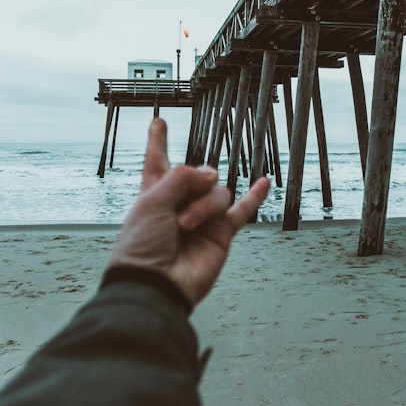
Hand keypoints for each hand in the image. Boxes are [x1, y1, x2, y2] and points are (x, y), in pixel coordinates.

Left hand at [107, 118, 269, 305]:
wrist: (156, 283)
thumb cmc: (142, 246)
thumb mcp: (152, 200)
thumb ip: (183, 177)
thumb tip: (213, 176)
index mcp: (154, 193)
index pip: (157, 160)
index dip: (157, 141)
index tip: (158, 122)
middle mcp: (179, 203)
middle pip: (198, 174)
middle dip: (192, 184)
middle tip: (180, 209)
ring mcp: (202, 218)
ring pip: (217, 192)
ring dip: (204, 206)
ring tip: (186, 226)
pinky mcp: (221, 234)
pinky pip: (242, 211)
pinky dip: (253, 196)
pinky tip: (263, 182)